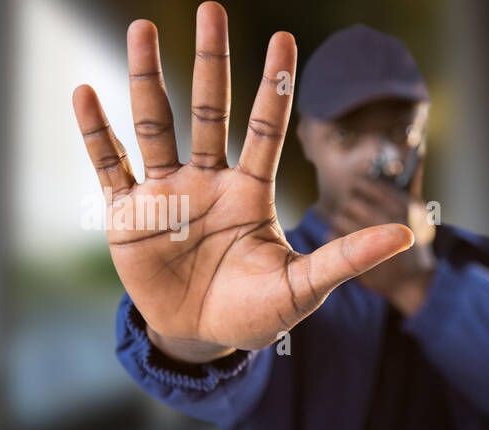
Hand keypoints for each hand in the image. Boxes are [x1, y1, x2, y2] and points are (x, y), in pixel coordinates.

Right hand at [72, 2, 413, 362]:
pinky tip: (84, 93)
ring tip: (143, 29)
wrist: (200, 338)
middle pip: (208, 111)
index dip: (273, 87)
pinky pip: (109, 166)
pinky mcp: (127, 215)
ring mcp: (165, 193)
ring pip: (155, 125)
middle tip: (211, 10)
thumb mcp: (302, 288)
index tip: (284, 39)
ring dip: (147, 78)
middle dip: (210, 62)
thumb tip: (404, 234)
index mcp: (249, 192)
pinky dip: (96, 132)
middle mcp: (207, 181)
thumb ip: (344, 259)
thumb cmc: (254, 311)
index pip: (264, 128)